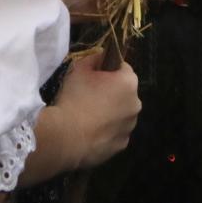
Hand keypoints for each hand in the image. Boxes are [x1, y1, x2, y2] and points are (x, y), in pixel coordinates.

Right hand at [47, 51, 140, 169]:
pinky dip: (106, 132)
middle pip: (124, 93)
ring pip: (121, 114)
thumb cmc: (74, 97)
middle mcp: (135, 104)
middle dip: (111, 92)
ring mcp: (130, 127)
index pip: (123, 68)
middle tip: (89, 96)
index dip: (108, 70)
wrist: (66, 136)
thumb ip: (94, 58)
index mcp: (128, 83)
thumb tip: (101, 58)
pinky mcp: (122, 145)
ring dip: (110, 113)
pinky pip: (115, 132)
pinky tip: (90, 132)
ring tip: (87, 117)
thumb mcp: (79, 68)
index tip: (94, 76)